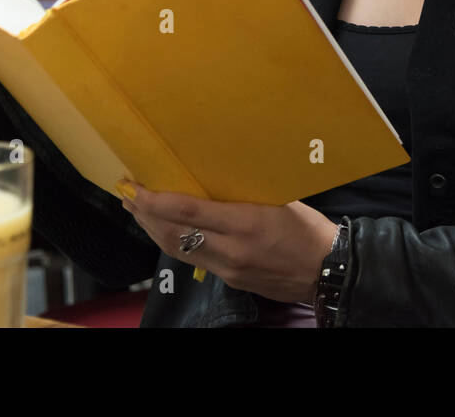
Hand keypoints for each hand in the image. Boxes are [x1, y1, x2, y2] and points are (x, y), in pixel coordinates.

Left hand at [118, 182, 338, 304]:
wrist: (328, 270)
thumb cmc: (308, 227)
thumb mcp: (279, 199)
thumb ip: (243, 193)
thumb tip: (213, 174)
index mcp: (246, 223)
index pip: (188, 212)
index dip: (156, 201)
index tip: (135, 187)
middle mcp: (232, 249)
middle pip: (174, 234)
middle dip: (145, 214)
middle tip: (127, 194)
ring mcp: (229, 269)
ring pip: (179, 250)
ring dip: (153, 230)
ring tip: (137, 211)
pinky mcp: (231, 280)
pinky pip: (195, 259)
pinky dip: (175, 242)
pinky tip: (167, 230)